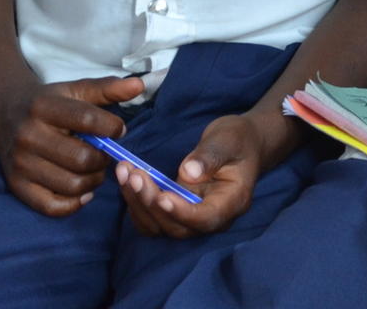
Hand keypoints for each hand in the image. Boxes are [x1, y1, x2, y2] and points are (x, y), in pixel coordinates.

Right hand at [0, 75, 143, 216]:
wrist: (5, 112)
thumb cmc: (50, 102)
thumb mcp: (76, 89)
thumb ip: (108, 88)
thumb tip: (140, 86)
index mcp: (43, 107)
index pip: (87, 120)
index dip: (112, 128)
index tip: (118, 130)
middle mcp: (28, 136)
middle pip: (81, 159)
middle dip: (103, 160)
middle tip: (104, 155)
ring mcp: (21, 164)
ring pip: (71, 185)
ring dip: (93, 182)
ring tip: (94, 171)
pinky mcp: (16, 185)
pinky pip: (52, 207)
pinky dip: (74, 204)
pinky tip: (82, 191)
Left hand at [118, 110, 289, 237]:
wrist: (241, 144)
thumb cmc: (238, 140)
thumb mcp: (229, 140)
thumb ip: (210, 156)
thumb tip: (188, 173)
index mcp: (232, 202)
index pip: (205, 218)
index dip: (182, 212)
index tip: (162, 196)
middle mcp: (211, 217)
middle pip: (177, 227)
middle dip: (151, 203)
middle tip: (135, 174)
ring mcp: (192, 217)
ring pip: (159, 225)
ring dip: (138, 202)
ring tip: (125, 171)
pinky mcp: (176, 211)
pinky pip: (152, 218)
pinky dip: (135, 202)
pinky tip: (126, 178)